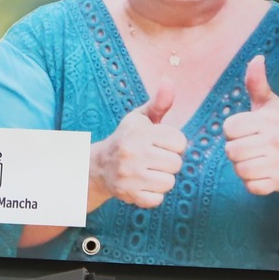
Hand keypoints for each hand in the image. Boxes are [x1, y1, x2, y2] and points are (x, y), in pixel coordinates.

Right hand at [89, 82, 186, 208]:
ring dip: (162, 178)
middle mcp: (133, 152)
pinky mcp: (128, 194)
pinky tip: (143, 184)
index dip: (173, 144)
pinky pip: (157, 199)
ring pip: (169, 182)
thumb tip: (169, 80)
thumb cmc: (127, 139)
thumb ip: (159, 102)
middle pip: (176, 163)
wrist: (99, 166)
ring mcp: (130, 175)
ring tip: (149, 171)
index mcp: (139, 131)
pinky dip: (153, 194)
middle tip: (154, 159)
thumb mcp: (140, 118)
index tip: (160, 144)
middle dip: (169, 162)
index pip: (180, 142)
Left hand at [224, 57, 278, 199]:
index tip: (244, 130)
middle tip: (247, 147)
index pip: (230, 128)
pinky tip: (261, 172)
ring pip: (240, 170)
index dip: (232, 130)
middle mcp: (277, 140)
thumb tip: (256, 58)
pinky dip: (251, 182)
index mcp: (270, 119)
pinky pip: (251, 186)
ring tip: (252, 159)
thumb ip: (257, 83)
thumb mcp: (271, 104)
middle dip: (235, 150)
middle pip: (232, 151)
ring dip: (241, 167)